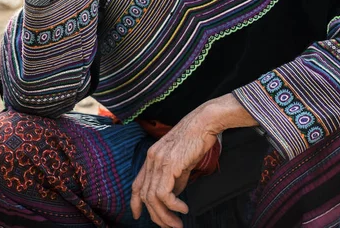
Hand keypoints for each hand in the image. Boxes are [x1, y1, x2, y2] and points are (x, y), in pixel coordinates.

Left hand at [130, 106, 217, 227]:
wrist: (204, 123)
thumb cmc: (195, 138)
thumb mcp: (181, 161)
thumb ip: (174, 178)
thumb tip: (173, 196)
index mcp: (152, 156)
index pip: (137, 184)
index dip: (135, 203)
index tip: (138, 216)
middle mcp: (152, 158)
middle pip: (145, 196)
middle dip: (156, 216)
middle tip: (170, 226)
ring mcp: (159, 161)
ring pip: (153, 198)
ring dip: (165, 215)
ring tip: (177, 223)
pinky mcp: (170, 164)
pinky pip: (164, 194)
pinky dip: (173, 206)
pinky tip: (183, 209)